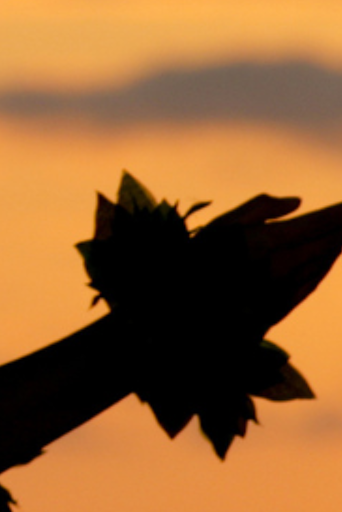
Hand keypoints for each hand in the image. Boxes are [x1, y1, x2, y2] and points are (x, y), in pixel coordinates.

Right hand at [197, 195, 341, 330]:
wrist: (186, 309)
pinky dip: (323, 266)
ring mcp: (283, 292)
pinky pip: (312, 282)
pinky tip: (326, 257)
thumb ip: (257, 209)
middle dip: (341, 229)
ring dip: (335, 246)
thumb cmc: (195, 261)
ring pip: (322, 263)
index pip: (317, 224)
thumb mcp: (218, 225)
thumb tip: (298, 202)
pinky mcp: (281, 308)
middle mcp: (279, 269)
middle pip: (326, 244)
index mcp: (264, 243)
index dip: (338, 214)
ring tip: (341, 234)